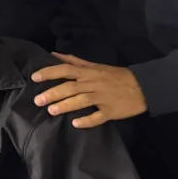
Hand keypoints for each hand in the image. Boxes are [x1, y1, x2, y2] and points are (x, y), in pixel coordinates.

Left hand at [32, 53, 146, 127]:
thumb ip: (74, 61)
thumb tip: (54, 54)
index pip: (65, 69)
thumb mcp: (95, 65)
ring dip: (65, 106)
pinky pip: (98, 117)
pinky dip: (87, 120)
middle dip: (53, 93)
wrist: (143, 87)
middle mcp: (93, 84)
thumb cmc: (115, 75)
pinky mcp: (111, 111)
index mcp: (88, 73)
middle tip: (37, 100)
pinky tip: (75, 124)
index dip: (49, 72)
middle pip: (70, 87)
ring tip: (51, 111)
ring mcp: (102, 98)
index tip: (35, 77)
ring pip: (81, 101)